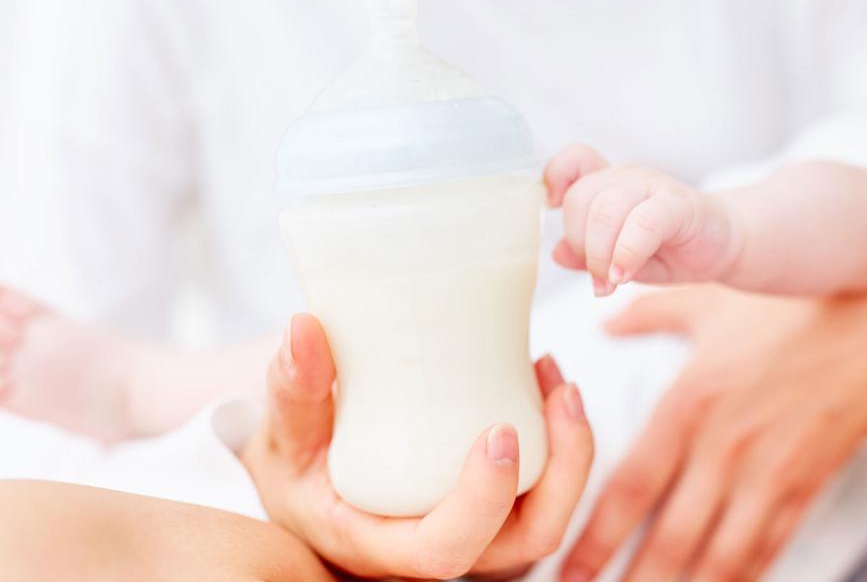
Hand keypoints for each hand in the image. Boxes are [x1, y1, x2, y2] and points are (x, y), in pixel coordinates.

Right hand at [241, 314, 594, 579]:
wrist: (312, 486)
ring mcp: (475, 525)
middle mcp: (441, 544)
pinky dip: (556, 434)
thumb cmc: (299, 470)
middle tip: (560, 391)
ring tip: (553, 372)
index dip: (483, 502)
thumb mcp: (283, 437)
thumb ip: (292, 390)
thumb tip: (303, 329)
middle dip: (565, 469)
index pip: (447, 550)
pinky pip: (544, 484)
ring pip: (548, 511)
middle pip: (528, 537)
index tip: (498, 434)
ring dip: (571, 447)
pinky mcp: (493, 499)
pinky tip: (539, 374)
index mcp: (384, 545)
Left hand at [544, 144, 739, 296]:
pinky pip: (644, 222)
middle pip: (580, 197)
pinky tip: (625, 274)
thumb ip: (586, 254)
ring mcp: (654, 187)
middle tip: (595, 275)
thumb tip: (556, 252)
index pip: (574, 161)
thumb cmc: (670, 248)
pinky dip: (627, 253)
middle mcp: (627, 179)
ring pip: (606, 209)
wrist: (724, 245)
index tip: (553, 210)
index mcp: (609, 184)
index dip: (555, 180)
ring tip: (611, 281)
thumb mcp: (618, 257)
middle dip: (580, 244)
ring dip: (600, 254)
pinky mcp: (680, 205)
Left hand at [560, 277, 866, 580]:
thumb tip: (605, 321)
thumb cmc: (788, 306)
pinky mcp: (807, 487)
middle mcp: (725, 448)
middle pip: (668, 540)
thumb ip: (650, 313)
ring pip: (718, 557)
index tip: (567, 570)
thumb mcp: (711, 300)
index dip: (595, 540)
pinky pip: (767, 550)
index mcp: (690, 405)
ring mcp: (770, 474)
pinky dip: (739, 579)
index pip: (630, 489)